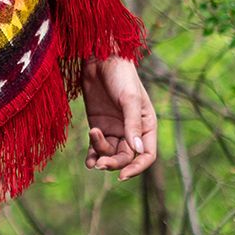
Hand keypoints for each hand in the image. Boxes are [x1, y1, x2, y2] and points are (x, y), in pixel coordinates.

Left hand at [81, 56, 156, 180]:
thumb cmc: (121, 75)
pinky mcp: (98, 125)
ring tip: (93, 150)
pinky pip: (96, 147)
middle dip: (113, 163)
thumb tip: (137, 151)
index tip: (122, 175)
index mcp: (146, 126)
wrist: (100, 59)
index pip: (146, 155)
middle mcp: (131, 131)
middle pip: (126, 158)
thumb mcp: (130, 99)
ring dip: (101, 156)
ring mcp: (114, 130)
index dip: (137, 168)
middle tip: (99, 164)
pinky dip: (92, 156)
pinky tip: (88, 162)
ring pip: (110, 154)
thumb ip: (132, 124)